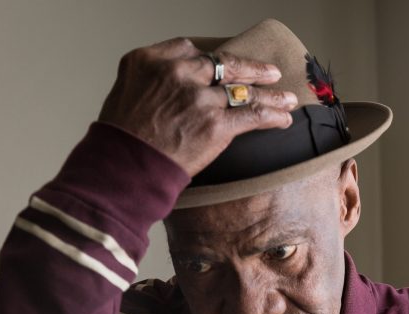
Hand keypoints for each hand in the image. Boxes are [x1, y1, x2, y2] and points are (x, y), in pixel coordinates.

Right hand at [97, 37, 297, 175]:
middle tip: (270, 72)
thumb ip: (153, 81)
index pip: (191, 50)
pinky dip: (273, 116)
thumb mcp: (126, 92)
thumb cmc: (121, 138)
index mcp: (152, 60)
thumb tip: (173, 85)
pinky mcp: (216, 125)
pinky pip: (253, 115)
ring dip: (270, 94)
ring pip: (244, 90)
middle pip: (224, 65)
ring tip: (286, 97)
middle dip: (251, 69)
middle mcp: (178, 73)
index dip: (211, 59)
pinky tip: (284, 118)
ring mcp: (199, 98)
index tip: (224, 65)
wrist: (124, 168)